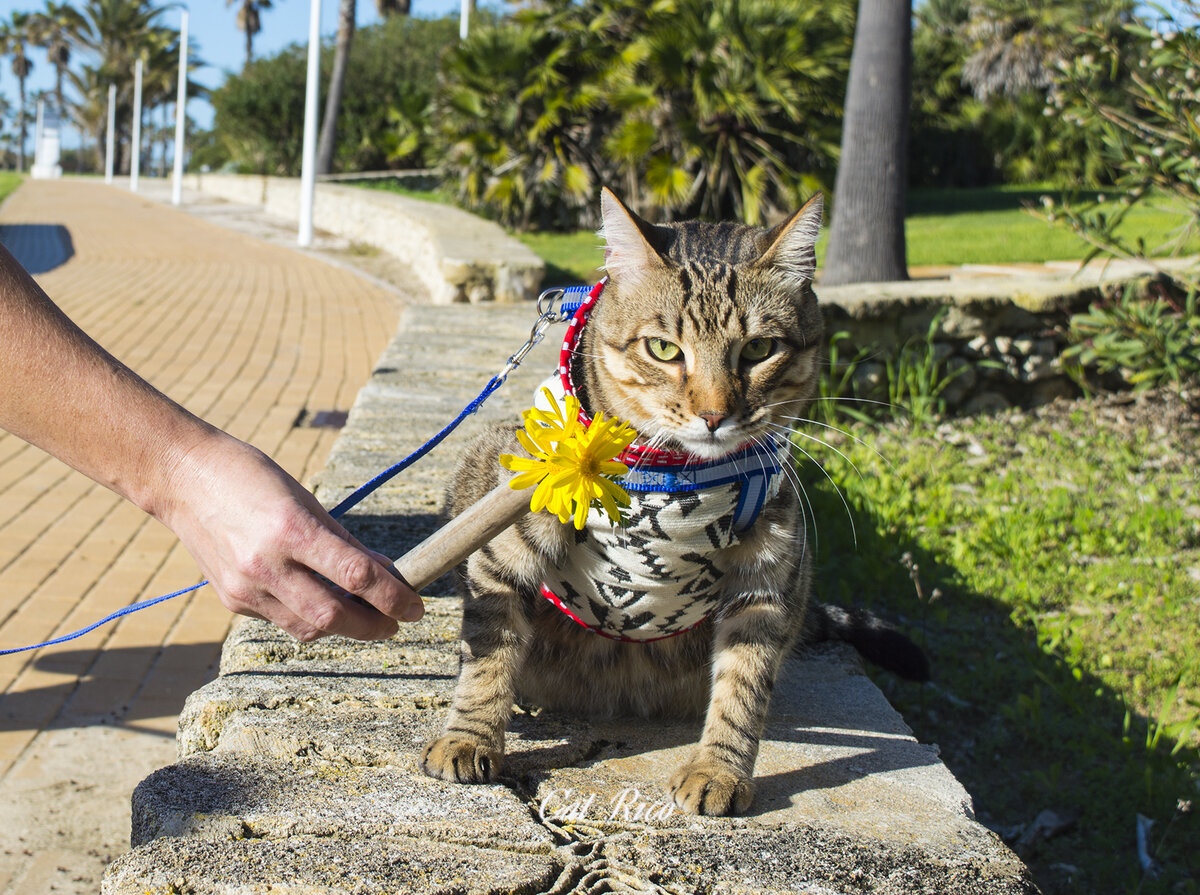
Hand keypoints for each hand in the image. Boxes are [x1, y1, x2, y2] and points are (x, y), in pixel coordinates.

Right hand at [157, 429, 423, 640]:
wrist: (182, 478)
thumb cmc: (252, 477)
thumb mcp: (306, 499)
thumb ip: (345, 542)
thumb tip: (385, 574)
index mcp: (292, 529)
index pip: (357, 576)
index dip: (393, 597)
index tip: (416, 606)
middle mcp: (266, 564)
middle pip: (334, 616)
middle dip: (373, 626)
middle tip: (397, 622)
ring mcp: (245, 587)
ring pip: (308, 627)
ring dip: (344, 627)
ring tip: (366, 616)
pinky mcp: (231, 599)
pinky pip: (281, 620)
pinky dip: (308, 616)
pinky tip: (321, 601)